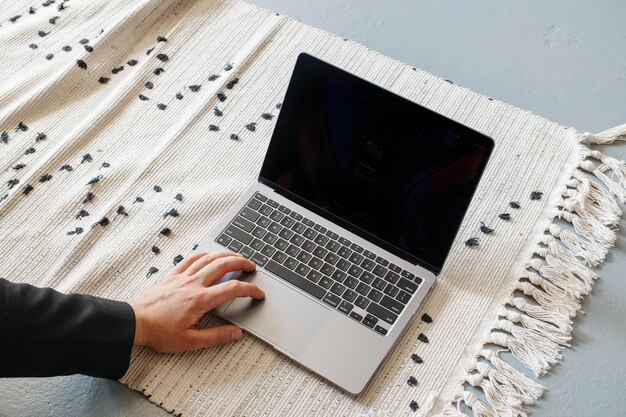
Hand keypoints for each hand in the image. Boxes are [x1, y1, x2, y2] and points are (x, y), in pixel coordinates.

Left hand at [130, 251, 263, 352]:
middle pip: (223, 265)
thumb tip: (236, 334)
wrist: (134, 322)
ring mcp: (182, 277)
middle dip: (241, 263)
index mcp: (200, 300)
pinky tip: (209, 255)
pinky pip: (191, 258)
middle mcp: (193, 284)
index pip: (232, 289)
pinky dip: (204, 254)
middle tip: (252, 266)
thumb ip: (216, 337)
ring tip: (236, 257)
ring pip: (209, 258)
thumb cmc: (158, 332)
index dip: (250, 290)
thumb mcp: (190, 342)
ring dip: (226, 255)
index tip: (258, 293)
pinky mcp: (172, 275)